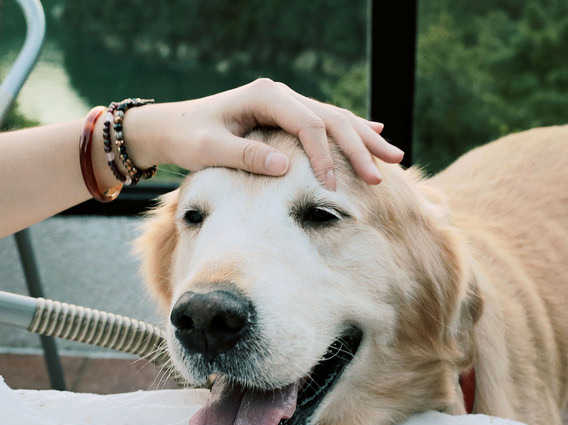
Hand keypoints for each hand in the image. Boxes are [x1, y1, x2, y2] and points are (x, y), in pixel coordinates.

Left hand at [122, 79, 404, 190]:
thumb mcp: (211, 150)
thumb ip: (247, 156)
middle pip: (331, 119)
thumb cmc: (188, 139)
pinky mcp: (285, 116)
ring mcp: (285, 103)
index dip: (324, 156)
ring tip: (395, 158)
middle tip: (382, 176)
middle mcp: (280, 95)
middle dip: (359, 148)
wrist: (171, 127)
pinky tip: (376, 131)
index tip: (333, 186)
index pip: (308, 124)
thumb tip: (286, 167)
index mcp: (265, 97)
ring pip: (335, 119)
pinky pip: (325, 123)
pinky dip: (351, 130)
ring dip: (365, 139)